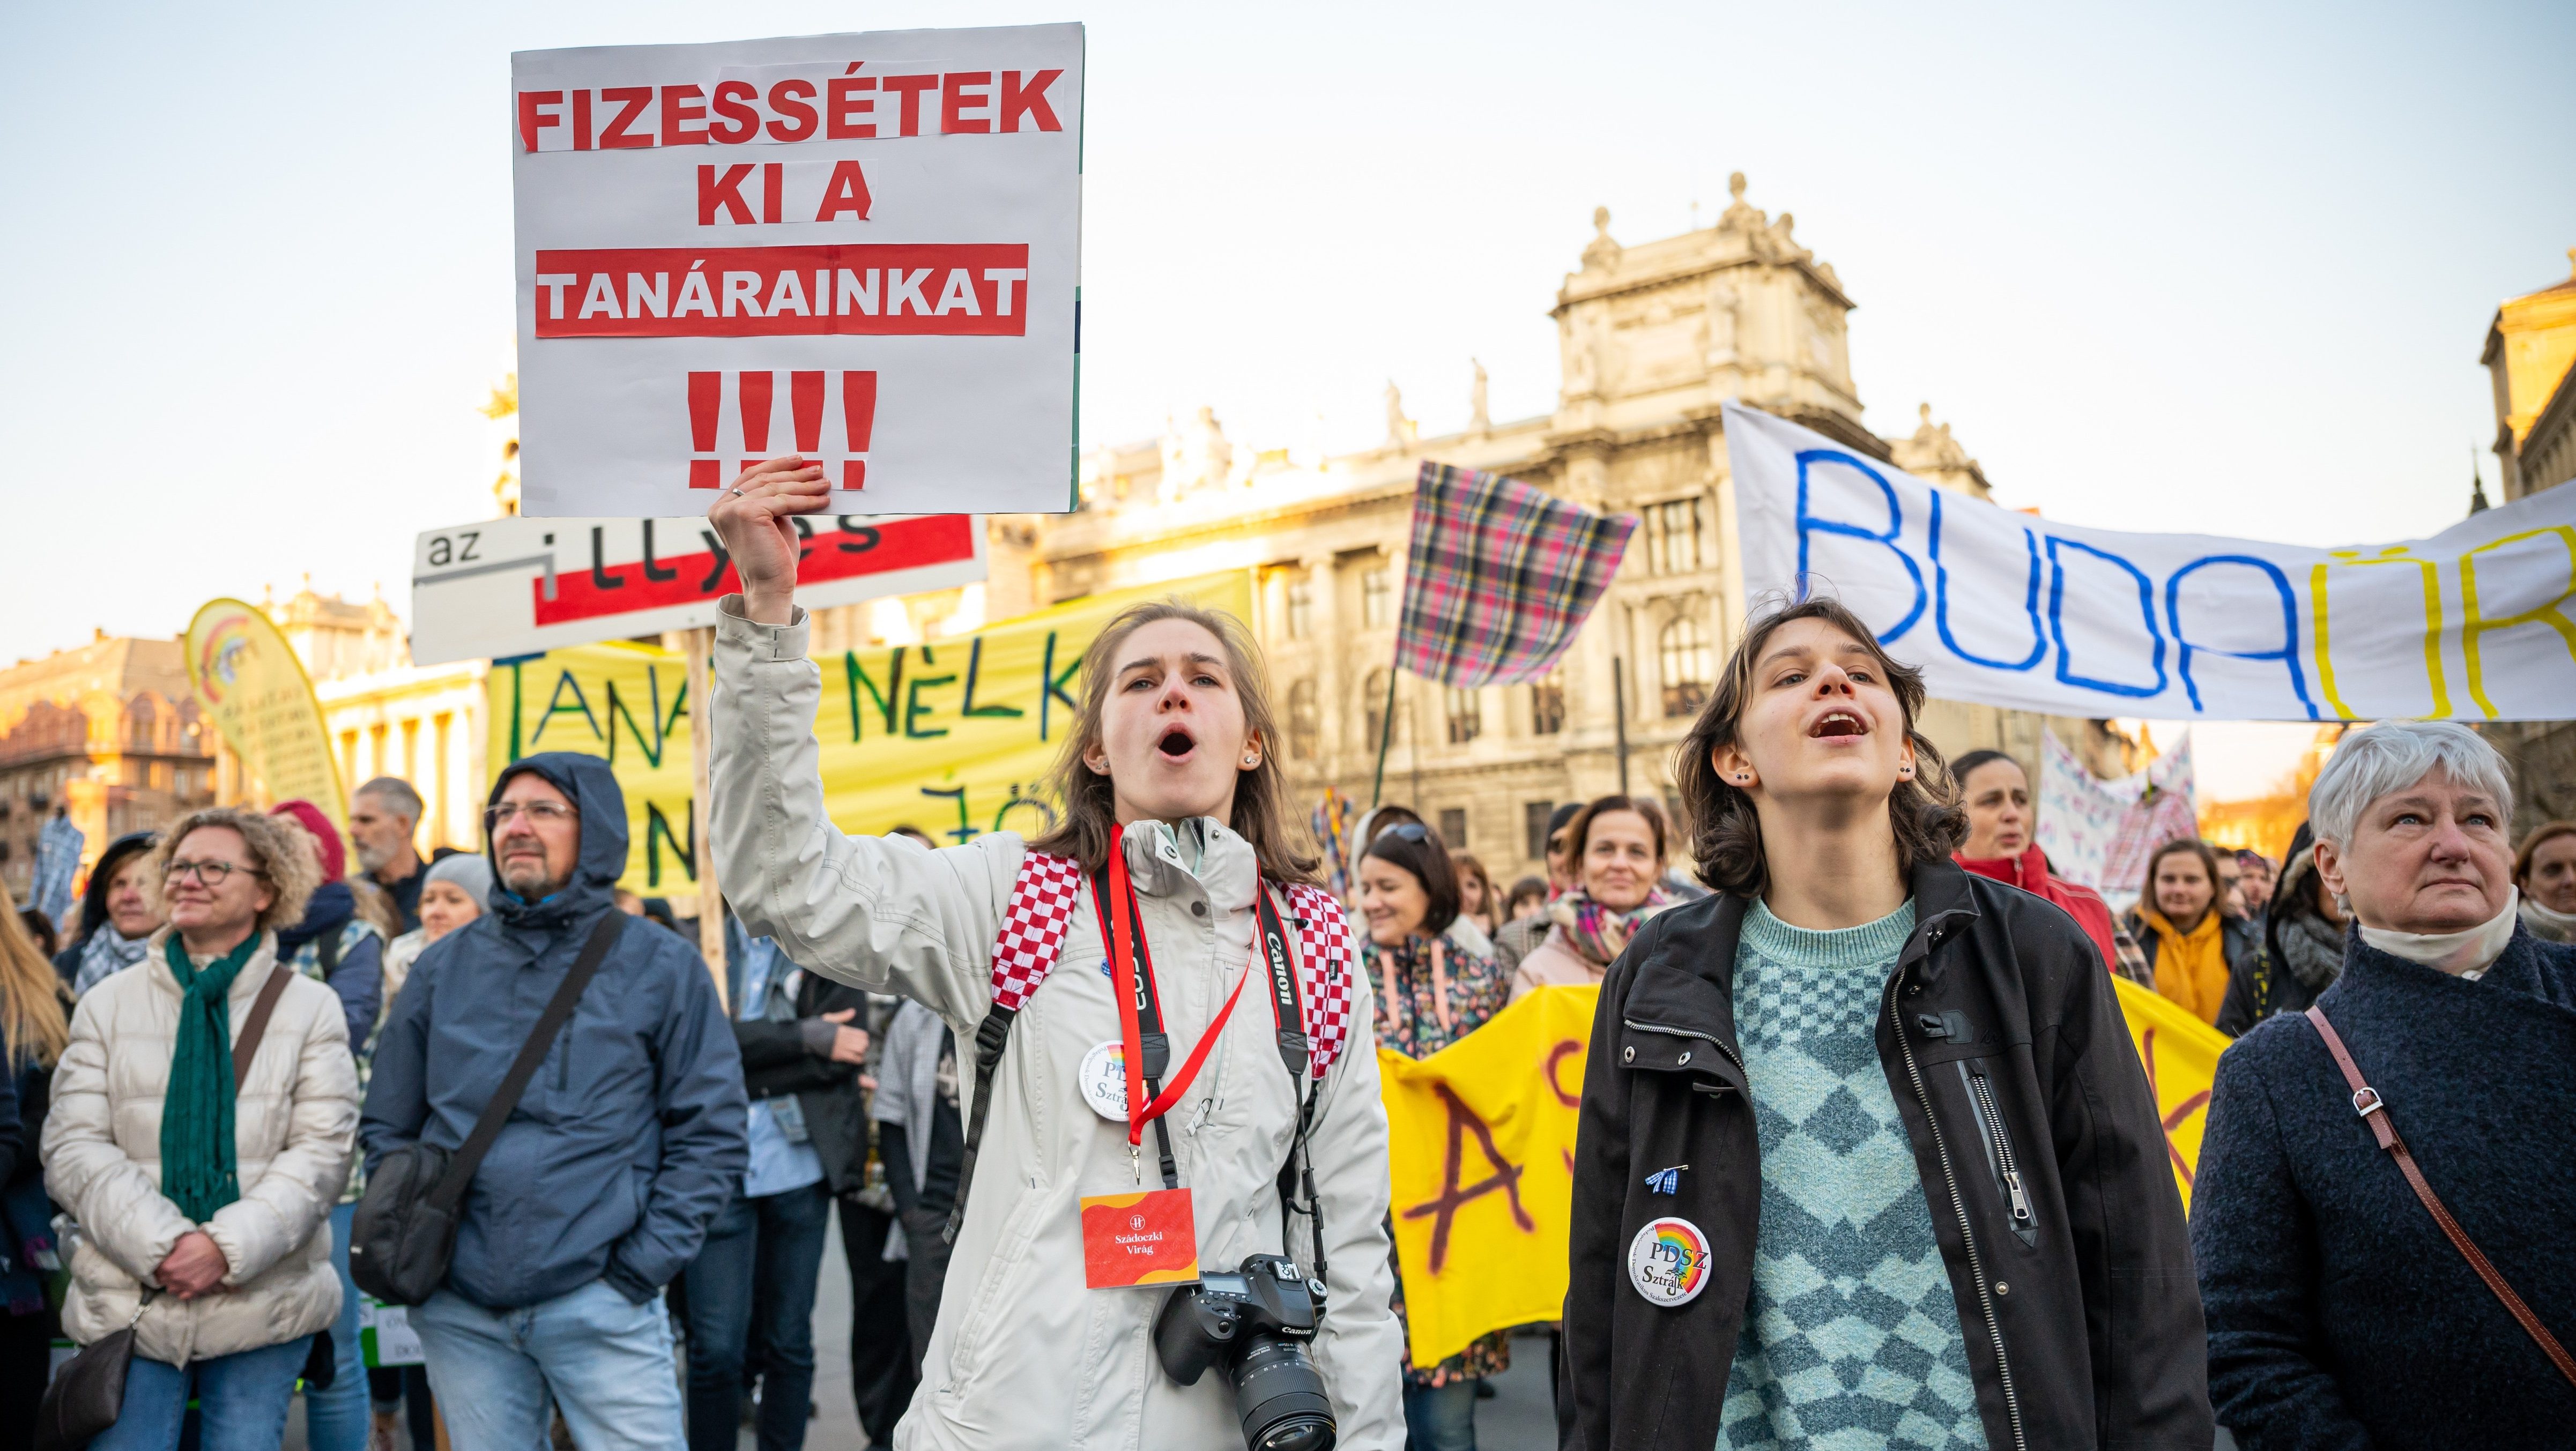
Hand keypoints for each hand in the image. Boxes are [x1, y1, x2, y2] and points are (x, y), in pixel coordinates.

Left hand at [157, 1230, 229, 1298]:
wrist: (222, 1250)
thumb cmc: (201, 1242)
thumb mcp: (182, 1240)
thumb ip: (169, 1250)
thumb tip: (163, 1254)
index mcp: (167, 1266)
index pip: (155, 1271)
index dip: (159, 1267)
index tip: (164, 1265)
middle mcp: (174, 1278)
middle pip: (162, 1281)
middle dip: (165, 1275)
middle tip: (173, 1270)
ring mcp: (185, 1285)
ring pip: (171, 1289)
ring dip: (173, 1284)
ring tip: (179, 1278)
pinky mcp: (196, 1289)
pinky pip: (183, 1296)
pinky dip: (183, 1291)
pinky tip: (186, 1284)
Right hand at [706, 456, 830, 623]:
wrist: (769, 588)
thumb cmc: (773, 560)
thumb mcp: (771, 523)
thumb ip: (773, 501)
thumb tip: (795, 478)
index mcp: (721, 507)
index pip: (750, 477)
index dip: (775, 466)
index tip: (798, 460)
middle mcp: (721, 507)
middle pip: (763, 479)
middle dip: (793, 473)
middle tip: (817, 468)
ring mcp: (730, 509)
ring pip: (775, 488)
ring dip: (804, 484)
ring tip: (825, 482)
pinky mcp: (745, 513)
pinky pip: (783, 501)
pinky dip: (806, 499)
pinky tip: (823, 499)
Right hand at [819, 1007, 869, 1064]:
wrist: (805, 1037)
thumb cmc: (816, 1026)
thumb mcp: (829, 1018)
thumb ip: (842, 1016)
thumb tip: (853, 1011)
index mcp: (843, 1029)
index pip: (862, 1034)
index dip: (864, 1037)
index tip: (862, 1039)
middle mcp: (843, 1038)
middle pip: (863, 1042)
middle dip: (865, 1045)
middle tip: (862, 1046)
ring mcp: (840, 1047)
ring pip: (860, 1050)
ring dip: (862, 1052)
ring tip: (860, 1053)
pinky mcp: (836, 1055)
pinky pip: (852, 1058)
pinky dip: (857, 1060)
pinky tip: (857, 1059)